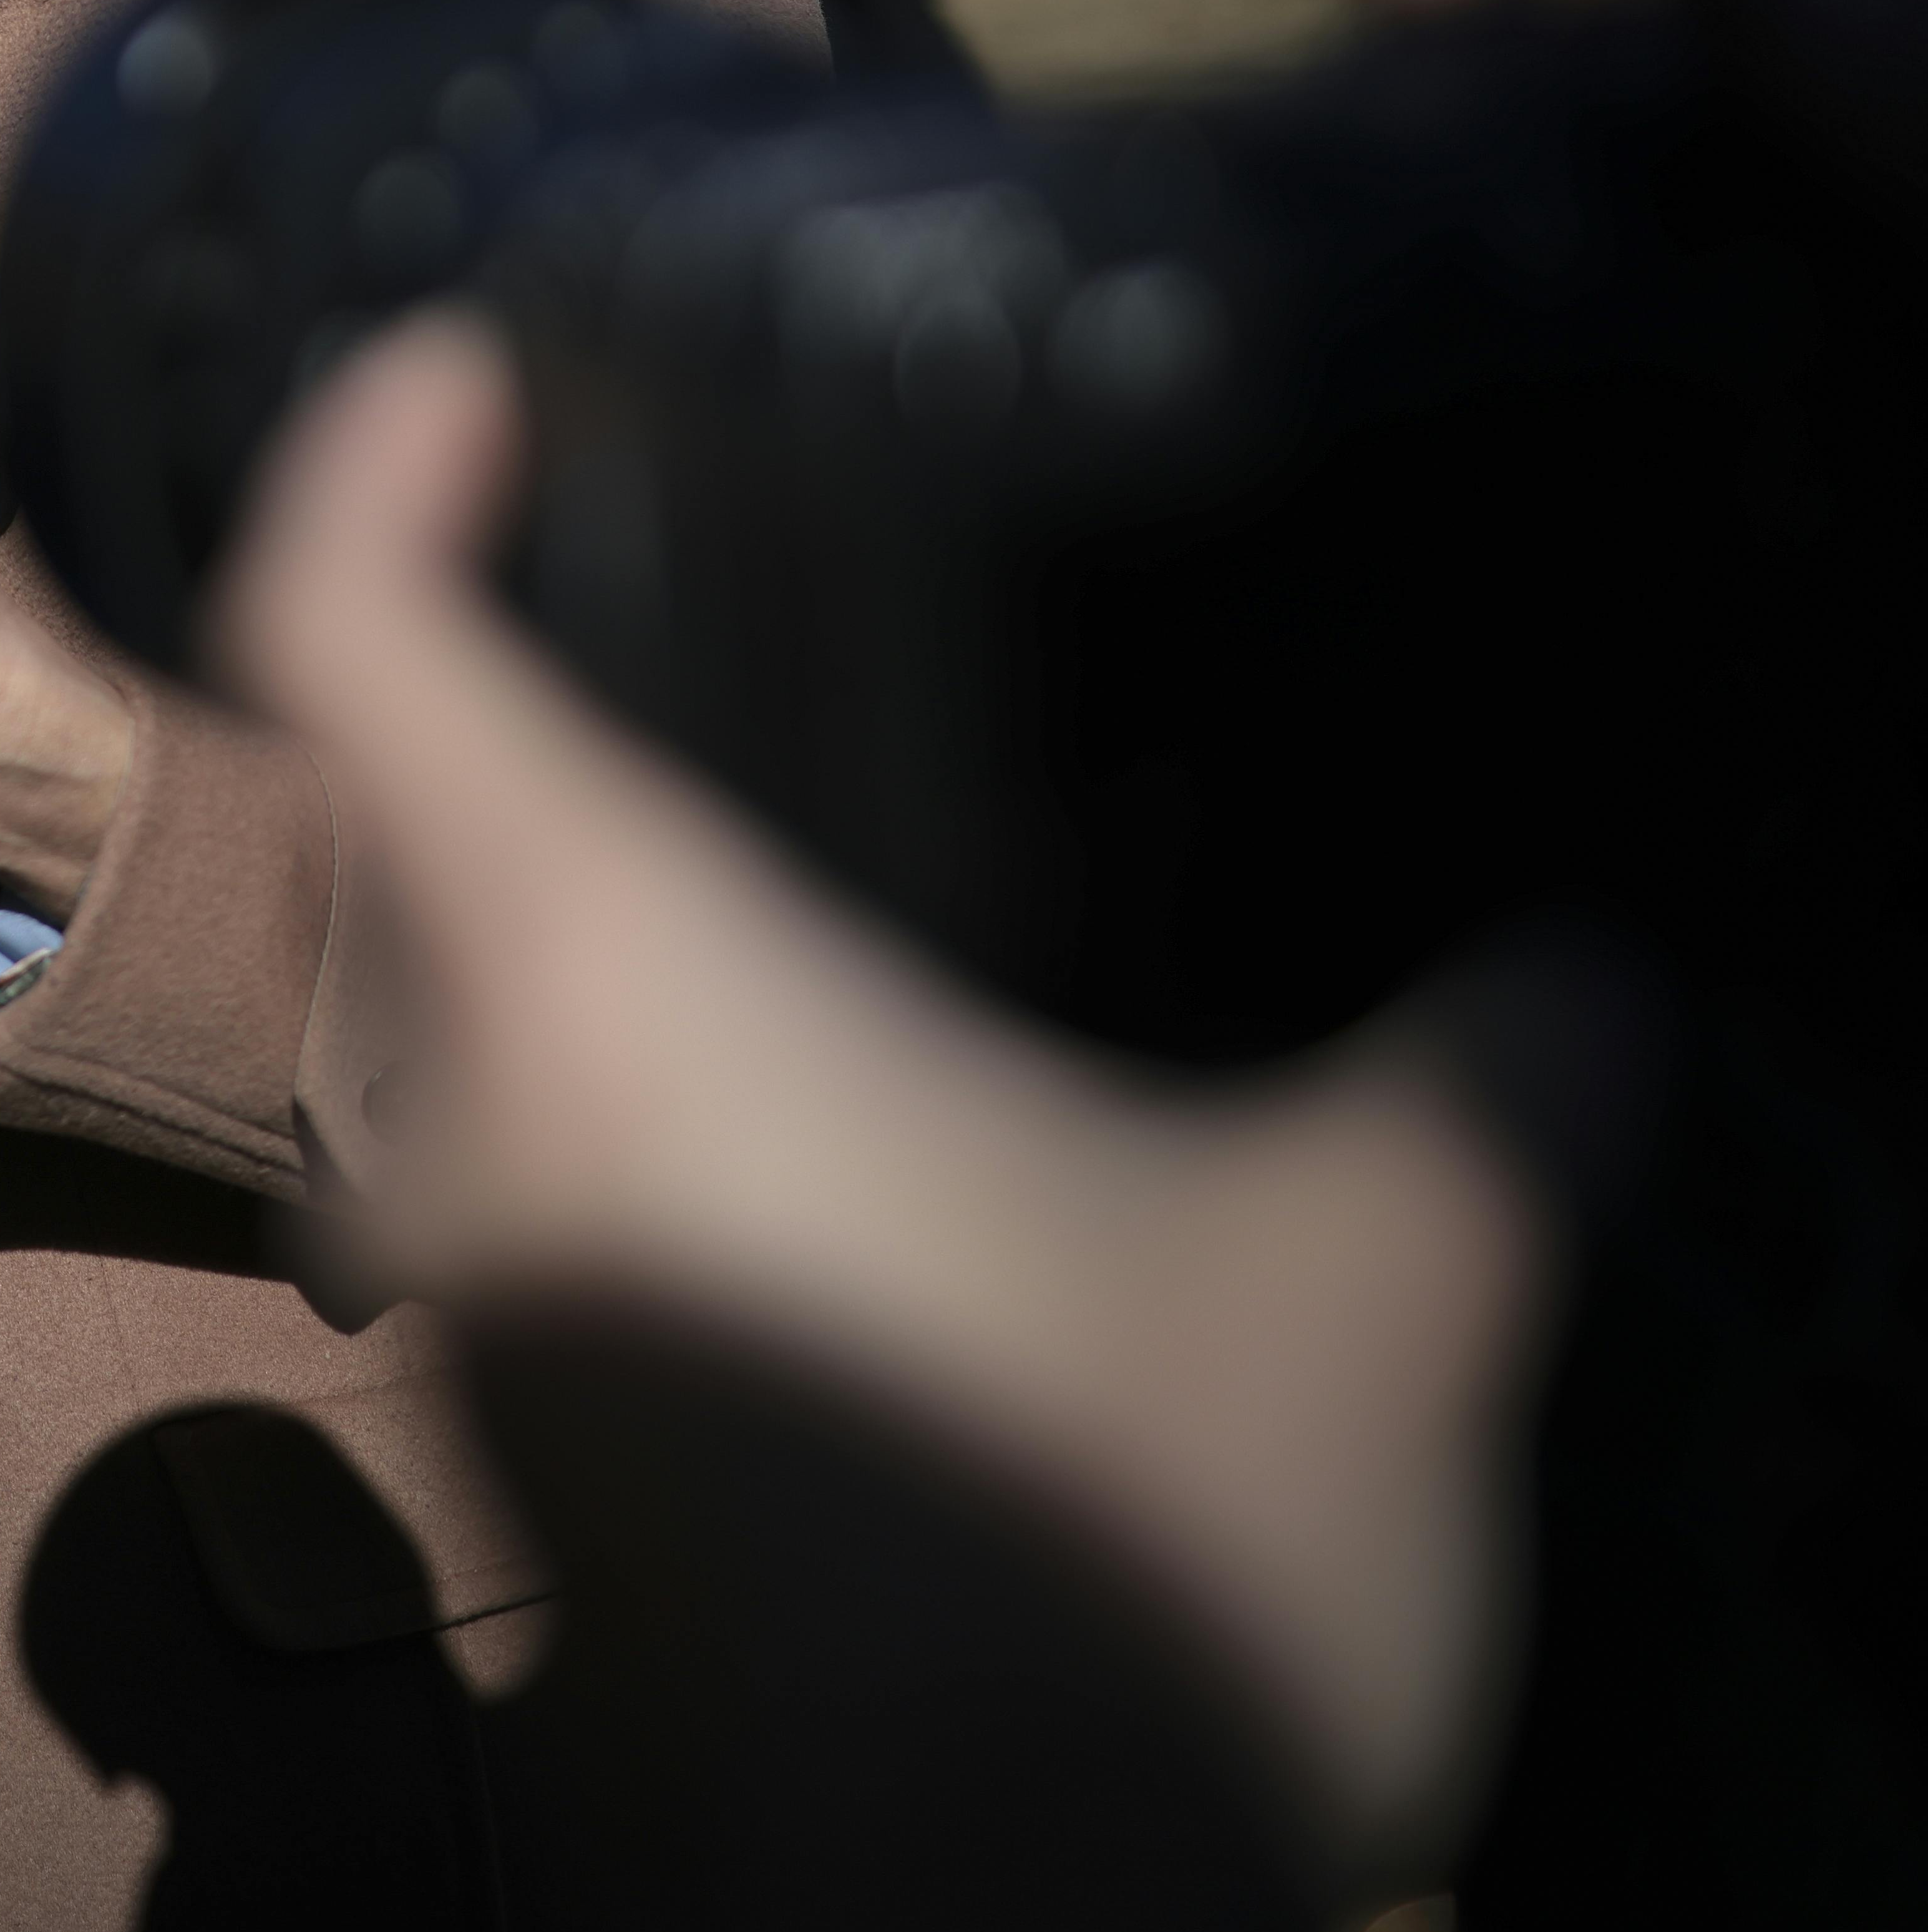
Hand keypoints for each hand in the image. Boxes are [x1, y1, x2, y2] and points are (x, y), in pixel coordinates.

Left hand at [222, 310, 1552, 1863]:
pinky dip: (629, 1093)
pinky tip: (833, 1110)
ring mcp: (476, 1297)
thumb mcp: (1381, 1288)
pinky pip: (527, 1179)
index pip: (344, 627)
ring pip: (450, 1015)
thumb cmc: (1114, 1563)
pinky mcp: (542, 1442)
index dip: (371, 457)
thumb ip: (1486, 1097)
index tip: (469, 368)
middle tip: (689, 590)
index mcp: (591, 974)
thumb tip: (1586, 1002)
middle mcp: (468, 1110)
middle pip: (386, 814)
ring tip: (796, 844)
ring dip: (573, 920)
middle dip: (509, 693)